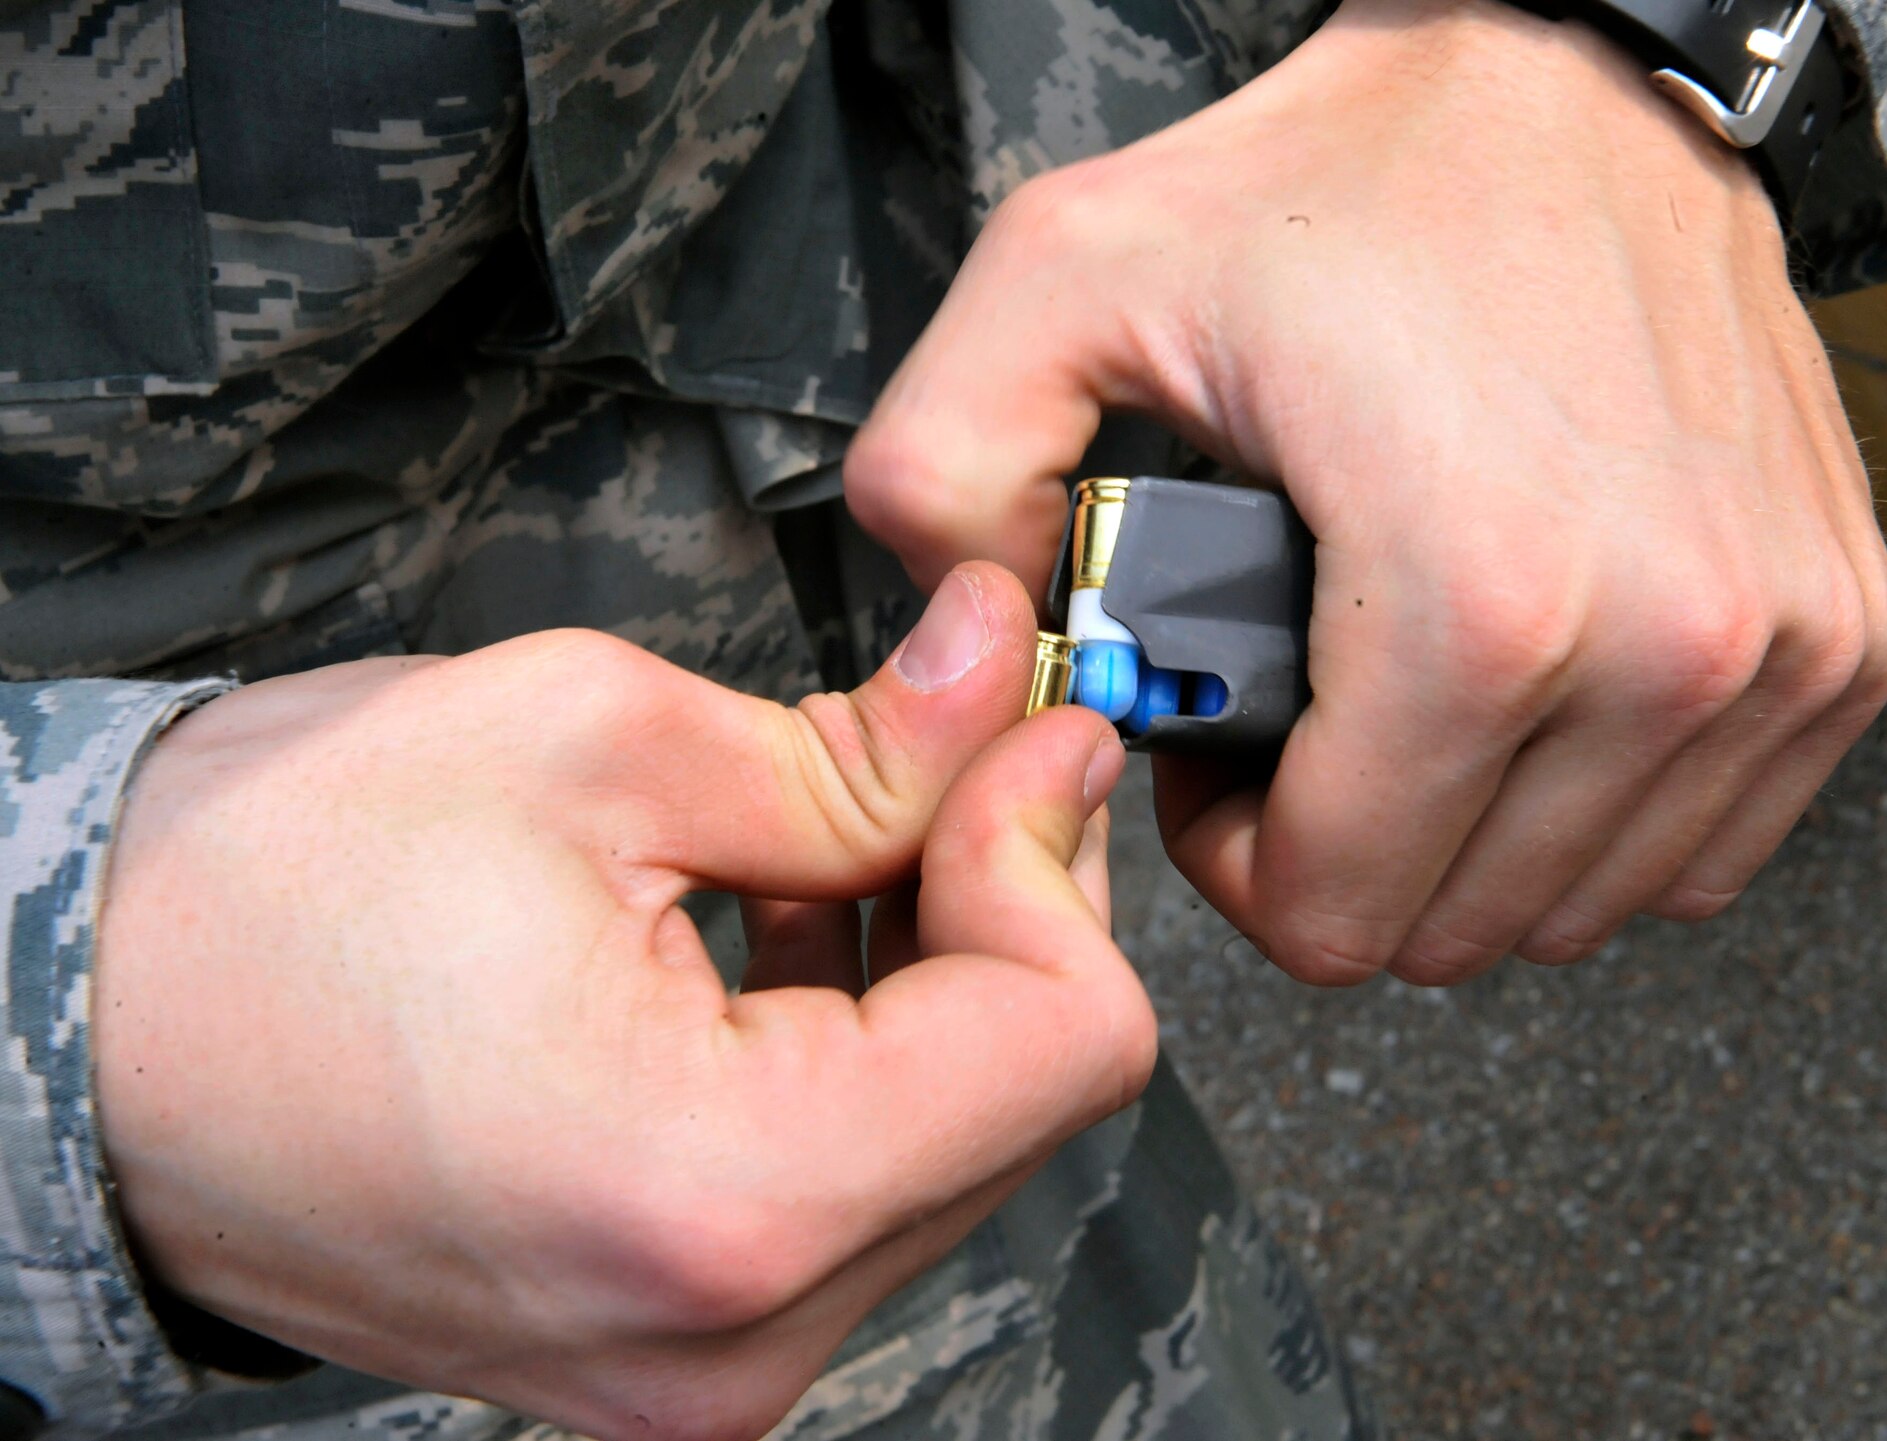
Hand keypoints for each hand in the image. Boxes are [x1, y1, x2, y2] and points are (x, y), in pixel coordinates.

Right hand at [95, 564, 1148, 1440]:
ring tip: (841, 834)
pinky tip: (787, 936)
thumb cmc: (261, 895)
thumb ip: (856, 740)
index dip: (1051, 850)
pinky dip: (858, 1050)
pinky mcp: (668, 1347)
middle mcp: (728, 1335)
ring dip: (933, 973)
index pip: (1059, 1043)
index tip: (1025, 730)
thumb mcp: (588, 740)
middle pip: (1019, 1099)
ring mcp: (699, 1367)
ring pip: (948, 1144)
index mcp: (719, 1193)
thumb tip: (1003, 683)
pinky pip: (850, 1190)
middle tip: (950, 747)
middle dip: (1003, 898)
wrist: (72, 1036)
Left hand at [844, 0, 1886, 984]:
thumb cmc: (1350, 181)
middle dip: (1341, 856)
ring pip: (1577, 906)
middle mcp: (1667, 644)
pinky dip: (1594, 818)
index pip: (1339, 914)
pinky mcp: (1838, 639)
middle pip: (1453, 928)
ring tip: (1394, 708)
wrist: (1564, 83)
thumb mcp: (1067, 284)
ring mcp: (1779, 650)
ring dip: (1464, 845)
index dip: (1238, 866)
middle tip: (1297, 724)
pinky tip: (1522, 714)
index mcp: (1478, 595)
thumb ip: (947, 475)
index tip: (1221, 761)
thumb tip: (964, 646)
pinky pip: (1704, 847)